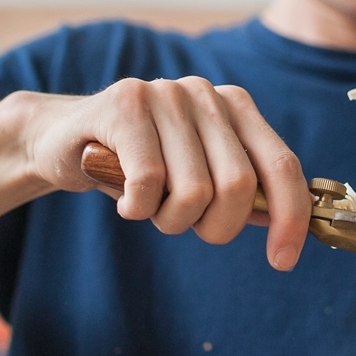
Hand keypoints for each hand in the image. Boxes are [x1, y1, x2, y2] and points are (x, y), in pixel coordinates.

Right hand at [16, 77, 310, 269]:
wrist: (65, 140)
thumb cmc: (142, 165)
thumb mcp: (199, 175)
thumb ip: (243, 192)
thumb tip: (289, 227)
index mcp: (237, 108)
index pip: (283, 166)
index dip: (290, 219)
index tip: (283, 261)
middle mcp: (207, 94)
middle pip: (239, 186)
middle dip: (216, 226)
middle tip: (187, 225)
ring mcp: (166, 94)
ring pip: (193, 191)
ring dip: (170, 220)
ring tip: (150, 205)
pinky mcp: (124, 104)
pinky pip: (149, 182)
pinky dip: (137, 208)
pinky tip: (125, 199)